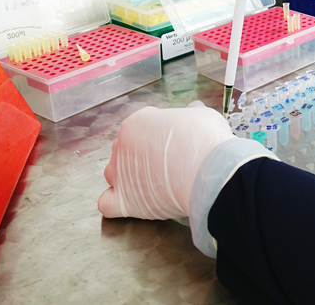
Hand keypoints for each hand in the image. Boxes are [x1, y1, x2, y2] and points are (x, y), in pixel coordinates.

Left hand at [97, 102, 234, 219]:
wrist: (208, 171)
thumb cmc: (205, 140)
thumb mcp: (201, 115)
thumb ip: (191, 114)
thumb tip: (194, 110)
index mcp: (137, 122)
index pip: (142, 126)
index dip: (160, 134)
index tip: (176, 142)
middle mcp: (122, 146)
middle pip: (125, 149)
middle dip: (143, 155)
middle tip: (169, 161)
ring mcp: (119, 174)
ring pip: (113, 174)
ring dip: (128, 177)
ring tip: (154, 182)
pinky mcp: (123, 201)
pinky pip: (107, 203)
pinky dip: (115, 203)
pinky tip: (131, 201)